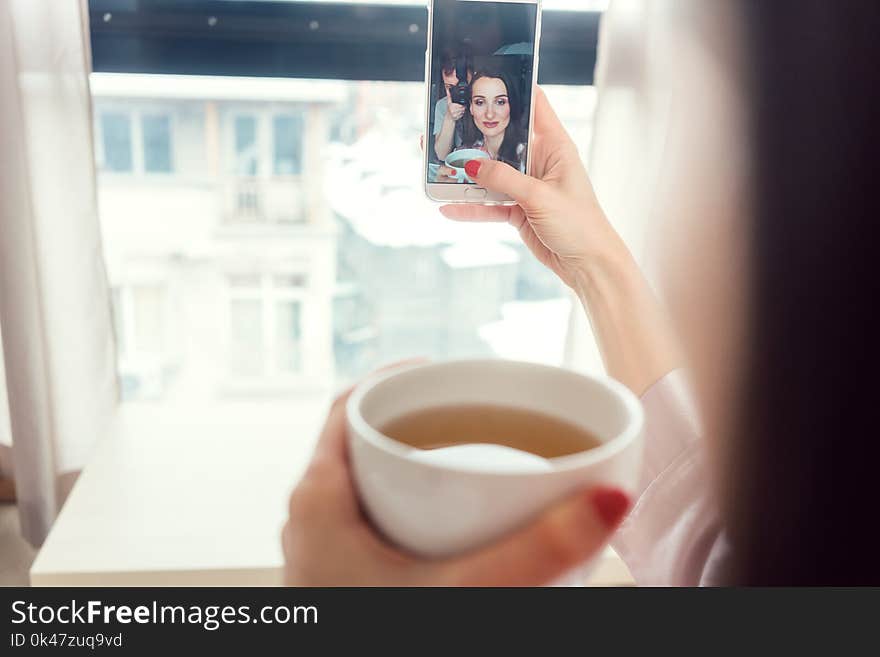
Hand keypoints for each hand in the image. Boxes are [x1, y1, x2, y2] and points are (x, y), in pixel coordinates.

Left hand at [282, 389, 629, 585]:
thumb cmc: (379, 644)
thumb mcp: (465, 595)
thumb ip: (537, 551)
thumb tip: (608, 499)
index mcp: (318, 500)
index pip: (348, 406)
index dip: (394, 378)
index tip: (441, 368)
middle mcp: (311, 520)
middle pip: (360, 441)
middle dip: (414, 421)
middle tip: (467, 418)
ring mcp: (323, 553)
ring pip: (365, 482)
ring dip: (410, 464)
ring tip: (463, 462)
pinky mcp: (342, 580)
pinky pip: (369, 520)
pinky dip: (405, 506)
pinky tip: (446, 526)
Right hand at [439, 87, 626, 291]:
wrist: (587, 265)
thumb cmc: (580, 225)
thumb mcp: (539, 197)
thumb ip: (504, 179)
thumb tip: (471, 166)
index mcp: (555, 146)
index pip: (534, 106)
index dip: (513, 89)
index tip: (486, 77)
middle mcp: (540, 162)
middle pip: (502, 141)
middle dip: (475, 138)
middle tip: (445, 128)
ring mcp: (527, 186)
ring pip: (491, 174)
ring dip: (467, 176)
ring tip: (436, 167)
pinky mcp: (518, 209)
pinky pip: (489, 204)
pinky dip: (470, 207)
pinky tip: (448, 208)